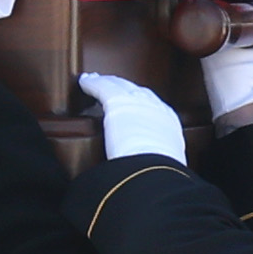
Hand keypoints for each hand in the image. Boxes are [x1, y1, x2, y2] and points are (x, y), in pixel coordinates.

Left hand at [72, 72, 189, 164]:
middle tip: (111, 84)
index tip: (132, 101)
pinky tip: (84, 82)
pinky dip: (91, 84)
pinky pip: (101, 87)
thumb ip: (160, 160)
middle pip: (136, 89)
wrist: (156, 168)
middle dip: (123, 86)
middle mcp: (154, 106)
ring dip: (107, 82)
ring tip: (95, 80)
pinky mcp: (116, 101)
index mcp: (168, 121)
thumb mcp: (168, 162)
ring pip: (119, 84)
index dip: (139, 100)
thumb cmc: (161, 173)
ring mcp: (136, 101)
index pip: (153, 104)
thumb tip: (155, 171)